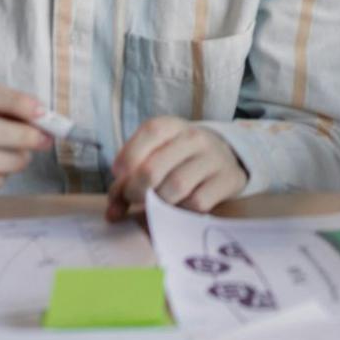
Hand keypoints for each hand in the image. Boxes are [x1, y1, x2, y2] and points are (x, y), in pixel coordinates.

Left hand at [106, 118, 248, 219]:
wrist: (223, 158)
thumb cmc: (177, 159)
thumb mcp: (153, 156)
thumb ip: (127, 180)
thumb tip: (112, 213)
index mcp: (170, 125)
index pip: (148, 134)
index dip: (127, 161)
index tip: (120, 178)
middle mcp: (193, 137)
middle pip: (152, 170)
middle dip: (135, 192)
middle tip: (134, 198)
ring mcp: (212, 158)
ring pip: (174, 188)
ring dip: (159, 203)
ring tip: (158, 203)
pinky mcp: (227, 180)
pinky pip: (196, 203)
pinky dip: (182, 210)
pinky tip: (180, 205)